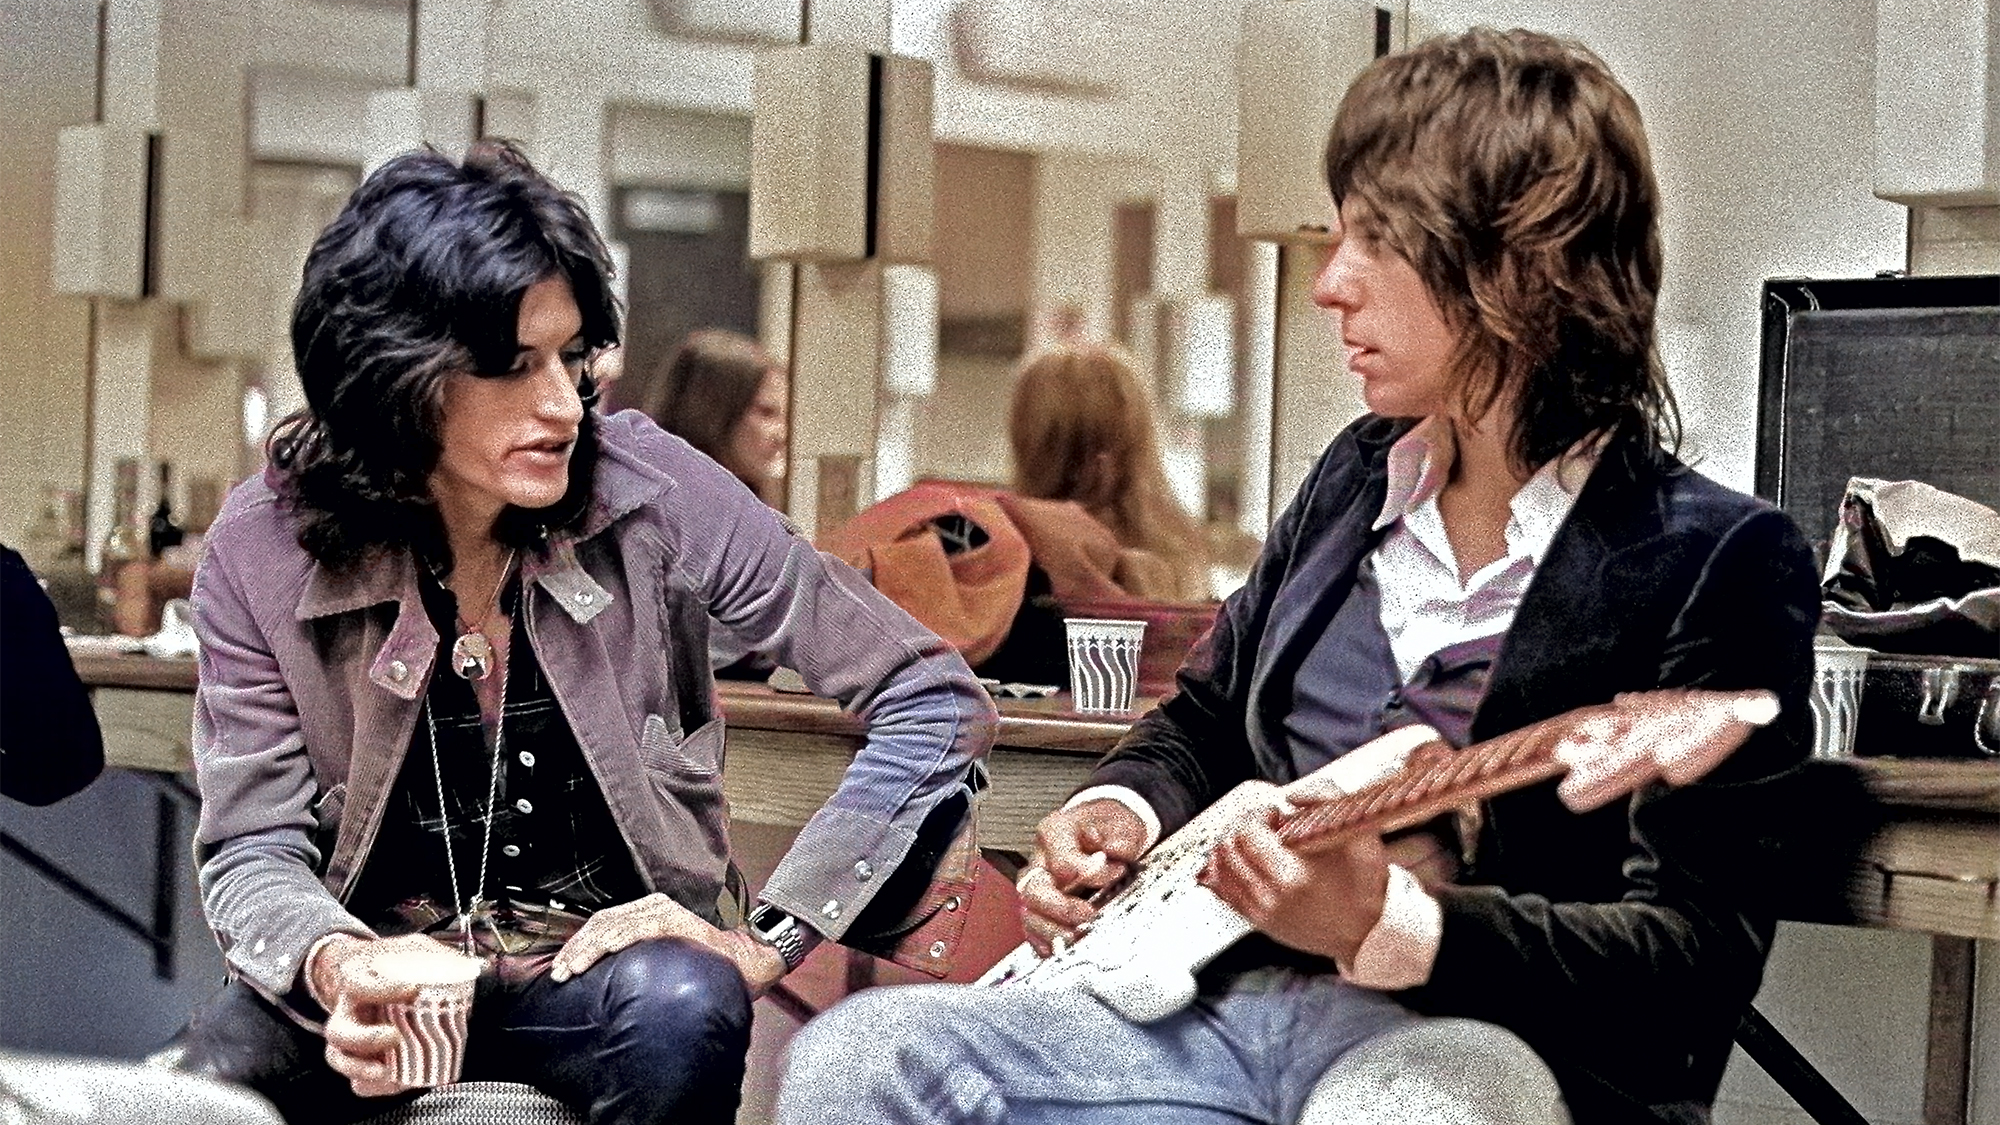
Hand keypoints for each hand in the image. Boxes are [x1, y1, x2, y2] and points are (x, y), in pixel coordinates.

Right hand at [308, 932, 453, 1097]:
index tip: (413, 989)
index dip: (382, 989)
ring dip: (362, 1070)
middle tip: (394, 1037)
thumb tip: (476, 968)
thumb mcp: (413, 949)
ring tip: (389, 1072)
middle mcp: (346, 1012)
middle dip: (365, 1040)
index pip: (357, 984)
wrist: (369, 974)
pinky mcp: (360, 1059)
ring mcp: (349, 1038)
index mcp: (356, 981)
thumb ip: (438, 956)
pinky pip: (356, 1080)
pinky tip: (394, 1083)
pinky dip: (372, 1086)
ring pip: (340, 1060)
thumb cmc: (394, 964)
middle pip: (338, 1032)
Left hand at [548, 893, 786, 996]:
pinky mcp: (681, 923)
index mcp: (646, 911)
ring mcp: (667, 913)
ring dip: (591, 947)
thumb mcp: (660, 955)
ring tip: (574, 968)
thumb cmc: (703, 963)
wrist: (745, 962)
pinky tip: (607, 948)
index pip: (600, 923)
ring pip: (617, 924)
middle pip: (602, 922)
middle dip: (577, 949)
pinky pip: (645, 927)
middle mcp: (654, 907)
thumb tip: (598, 973)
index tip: (561, 967)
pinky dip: (623, 936)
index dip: (577, 943)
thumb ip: (635, 955)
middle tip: (560, 973)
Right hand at [1017, 799, 1149, 955]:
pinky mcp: (1041, 901)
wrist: (1105, 830)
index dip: (1091, 874)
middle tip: (1088, 916)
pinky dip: (1042, 939)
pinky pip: (1031, 925)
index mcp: (1055, 831)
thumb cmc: (1107, 826)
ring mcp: (1038, 881)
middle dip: (1061, 909)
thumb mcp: (1120, 822)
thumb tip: (1114, 852)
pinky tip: (1056, 947)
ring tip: (1075, 936)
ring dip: (1051, 929)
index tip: (1116, 872)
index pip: (1063, 862)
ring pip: (1028, 911)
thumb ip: (1119, 838)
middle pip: (1033, 889)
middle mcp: (1041, 858)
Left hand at [1199, 809, 1388, 967]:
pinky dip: (1225, 870)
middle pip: (1228, 848)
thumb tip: (1293, 795)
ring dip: (1232, 845)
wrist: (1369, 929)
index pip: (1247, 833)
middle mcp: (1270, 897)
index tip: (1276, 813)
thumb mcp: (1358, 834)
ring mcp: (1261, 912)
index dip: (1258, 813)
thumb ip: (1327, 801)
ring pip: (1219, 869)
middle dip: (1242, 825)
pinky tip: (1242, 860)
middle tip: (1263, 822)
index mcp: (1292, 875)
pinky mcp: (1259, 921)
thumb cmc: (1365, 884)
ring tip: (1254, 839)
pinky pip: (1223, 891)